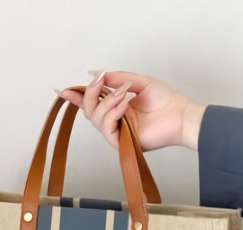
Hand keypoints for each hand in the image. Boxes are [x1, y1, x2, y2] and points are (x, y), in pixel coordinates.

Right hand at [58, 70, 205, 151]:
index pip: (92, 103)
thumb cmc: (165, 100)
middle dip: (91, 93)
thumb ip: (116, 78)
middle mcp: (114, 120)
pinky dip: (113, 114)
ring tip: (124, 95)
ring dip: (107, 102)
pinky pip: (106, 128)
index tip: (63, 90)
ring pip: (95, 118)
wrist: (179, 115)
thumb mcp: (137, 81)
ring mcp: (117, 132)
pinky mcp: (121, 143)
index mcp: (116, 107)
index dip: (76, 97)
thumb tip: (95, 73)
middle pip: (88, 110)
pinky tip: (125, 106)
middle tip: (102, 81)